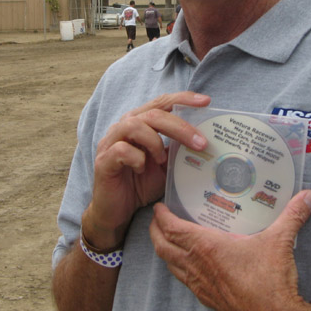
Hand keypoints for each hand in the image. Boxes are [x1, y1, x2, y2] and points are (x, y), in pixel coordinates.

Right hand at [82, 91, 211, 249]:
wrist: (117, 212)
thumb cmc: (140, 184)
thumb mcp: (165, 165)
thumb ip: (177, 150)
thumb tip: (203, 140)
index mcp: (139, 122)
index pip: (161, 103)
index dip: (183, 99)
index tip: (206, 102)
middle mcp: (123, 127)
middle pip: (153, 114)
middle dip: (180, 127)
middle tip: (200, 143)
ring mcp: (110, 142)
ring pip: (134, 125)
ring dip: (155, 142)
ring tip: (162, 160)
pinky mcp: (103, 161)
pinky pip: (122, 150)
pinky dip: (137, 159)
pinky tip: (142, 169)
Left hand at [149, 189, 310, 310]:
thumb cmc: (272, 283)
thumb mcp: (280, 242)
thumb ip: (293, 215)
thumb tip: (308, 195)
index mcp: (208, 249)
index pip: (172, 229)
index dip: (161, 216)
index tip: (159, 206)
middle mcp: (198, 267)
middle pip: (162, 247)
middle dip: (155, 231)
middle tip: (157, 219)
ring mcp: (201, 286)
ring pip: (171, 265)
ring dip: (165, 250)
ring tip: (170, 238)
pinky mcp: (209, 300)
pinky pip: (185, 281)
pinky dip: (180, 268)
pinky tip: (191, 264)